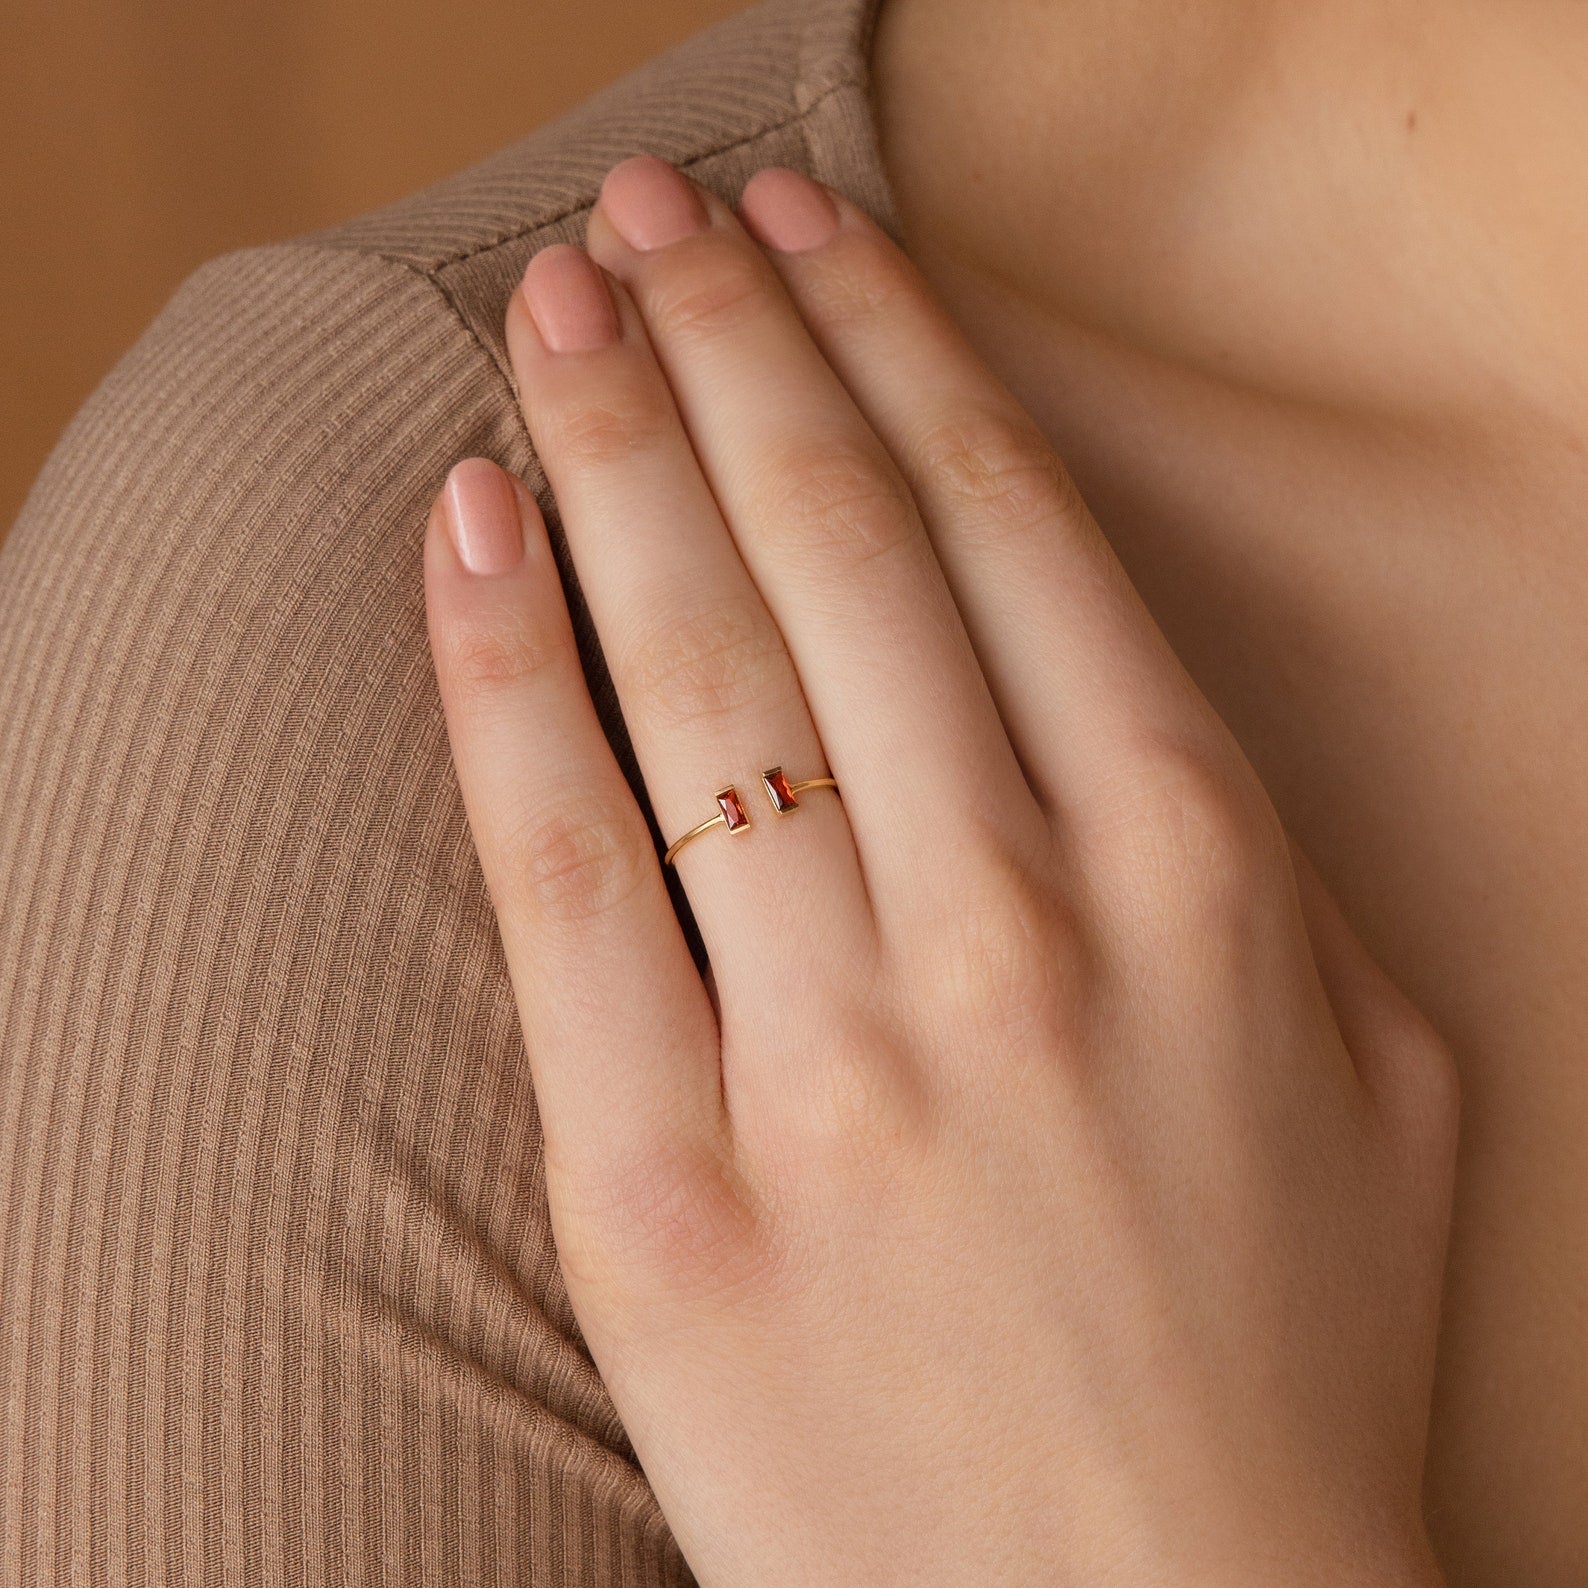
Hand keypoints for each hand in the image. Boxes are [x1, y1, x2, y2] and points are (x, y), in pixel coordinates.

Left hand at [422, 155, 1456, 1586]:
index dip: (892, 342)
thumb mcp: (1369, 1069)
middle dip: (731, 338)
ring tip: (555, 310)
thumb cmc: (1279, 1355)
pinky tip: (465, 523)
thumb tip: (1113, 695)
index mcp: (1203, 875)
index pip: (1008, 526)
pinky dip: (502, 671)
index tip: (808, 230)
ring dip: (614, 445)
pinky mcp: (666, 1189)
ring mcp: (834, 1059)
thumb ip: (1256, 863)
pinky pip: (560, 866)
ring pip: (696, 665)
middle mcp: (1020, 928)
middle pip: (835, 547)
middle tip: (648, 216)